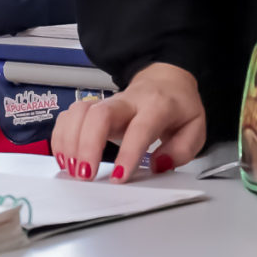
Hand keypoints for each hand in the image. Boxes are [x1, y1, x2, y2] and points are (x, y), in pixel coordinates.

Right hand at [50, 62, 207, 180]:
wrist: (165, 79)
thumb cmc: (178, 106)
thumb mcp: (195, 128)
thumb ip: (181, 150)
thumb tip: (156, 165)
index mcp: (157, 105)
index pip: (139, 128)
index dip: (128, 153)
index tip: (118, 177)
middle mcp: (127, 101)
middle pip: (99, 114)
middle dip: (87, 146)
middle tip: (85, 174)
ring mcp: (106, 101)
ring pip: (79, 112)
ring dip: (70, 142)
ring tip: (73, 169)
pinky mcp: (92, 107)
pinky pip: (69, 116)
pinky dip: (62, 137)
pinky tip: (66, 157)